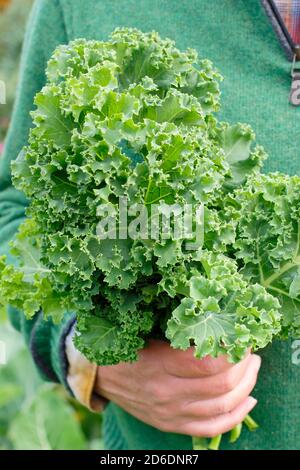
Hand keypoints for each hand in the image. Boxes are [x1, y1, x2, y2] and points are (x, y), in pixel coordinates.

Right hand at [94, 339, 260, 436]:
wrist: (100, 376)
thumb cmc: (125, 347)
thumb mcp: (147, 333)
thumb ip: (180, 331)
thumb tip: (216, 322)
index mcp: (159, 363)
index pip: (209, 363)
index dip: (232, 350)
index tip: (239, 336)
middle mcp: (167, 392)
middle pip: (221, 385)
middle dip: (245, 366)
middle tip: (249, 351)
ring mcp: (170, 413)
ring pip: (222, 407)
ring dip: (246, 387)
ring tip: (253, 369)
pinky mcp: (172, 425)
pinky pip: (212, 428)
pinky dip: (236, 416)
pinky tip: (248, 401)